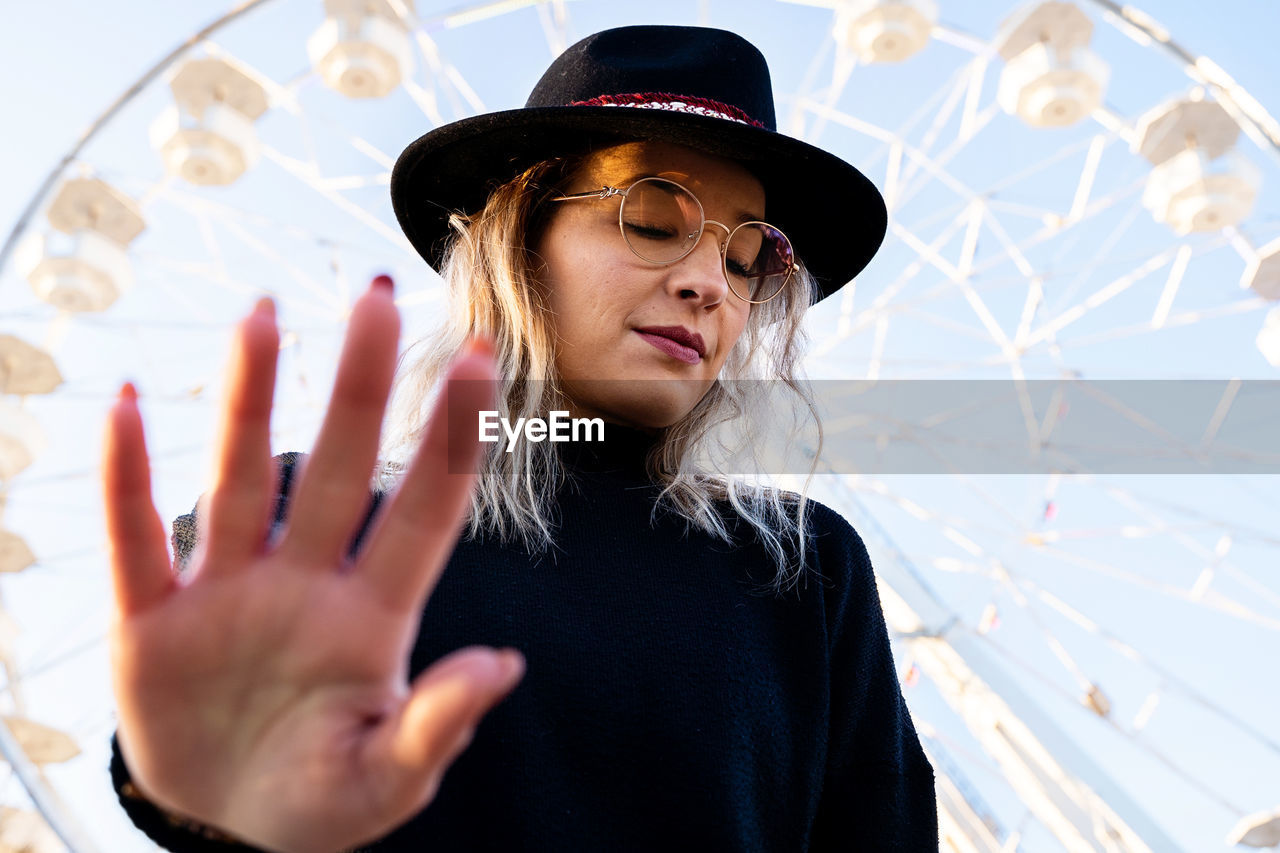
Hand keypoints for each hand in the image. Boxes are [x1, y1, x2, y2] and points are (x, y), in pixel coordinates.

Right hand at [104, 276, 520, 852]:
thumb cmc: (318, 801)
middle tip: (378, 299)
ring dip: (248, 401)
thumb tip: (504, 666)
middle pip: (337, 468)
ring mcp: (227, 595)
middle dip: (359, 386)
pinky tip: (129, 406)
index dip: (451, 437)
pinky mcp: (151, 622)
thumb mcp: (383, 782)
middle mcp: (305, 585)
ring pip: (241, 480)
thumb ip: (435, 724)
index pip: (424, 511)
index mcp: (372, 619)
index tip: (479, 355)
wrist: (224, 828)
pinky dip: (127, 478)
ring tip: (261, 316)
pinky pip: (133, 539)